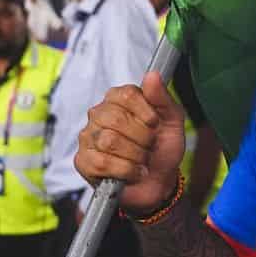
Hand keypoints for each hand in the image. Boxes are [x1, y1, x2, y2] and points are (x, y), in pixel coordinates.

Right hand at [74, 72, 185, 215]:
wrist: (159, 181)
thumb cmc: (163, 148)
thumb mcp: (172, 121)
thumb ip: (162, 98)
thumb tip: (152, 74)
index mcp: (118, 99)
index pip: (126, 94)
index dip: (146, 112)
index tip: (156, 125)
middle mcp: (98, 114)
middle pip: (116, 118)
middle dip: (142, 137)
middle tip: (149, 146)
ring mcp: (87, 138)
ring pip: (109, 141)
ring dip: (135, 155)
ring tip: (142, 160)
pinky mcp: (83, 161)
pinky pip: (101, 162)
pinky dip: (125, 170)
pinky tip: (133, 172)